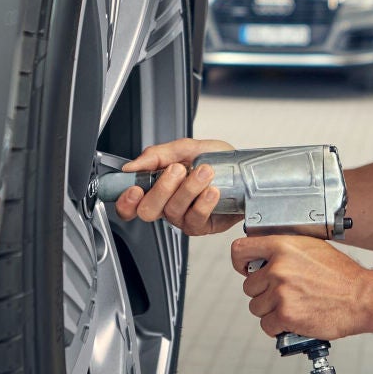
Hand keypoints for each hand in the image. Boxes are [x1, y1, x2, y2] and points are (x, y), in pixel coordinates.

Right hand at [111, 137, 240, 235]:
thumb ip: (157, 154)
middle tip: (178, 169)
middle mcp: (168, 205)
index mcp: (157, 187)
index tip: (135, 188)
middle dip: (161, 188)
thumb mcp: (186, 147)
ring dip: (189, 188)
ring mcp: (184, 217)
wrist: (246, 169)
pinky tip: (212, 190)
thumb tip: (132, 166)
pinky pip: (196, 218)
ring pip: (173, 211)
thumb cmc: (217, 159)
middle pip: (148, 210)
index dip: (126, 201)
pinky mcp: (203, 225)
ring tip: (204, 172)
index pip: (130, 204)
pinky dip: (203, 202)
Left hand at [231, 234, 371, 340]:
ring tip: (292, 306)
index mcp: (282, 246)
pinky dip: (278, 327)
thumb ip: (286, 251)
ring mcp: (280, 292)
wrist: (362, 297)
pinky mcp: (285, 315)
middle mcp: (278, 268)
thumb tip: (265, 259)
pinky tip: (294, 320)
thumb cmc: (342, 275)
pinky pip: (267, 325)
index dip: (240, 262)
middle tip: (284, 294)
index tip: (246, 269)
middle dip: (263, 292)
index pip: (240, 250)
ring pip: (256, 307)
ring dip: (270, 311)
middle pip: (249, 286)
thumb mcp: (312, 248)